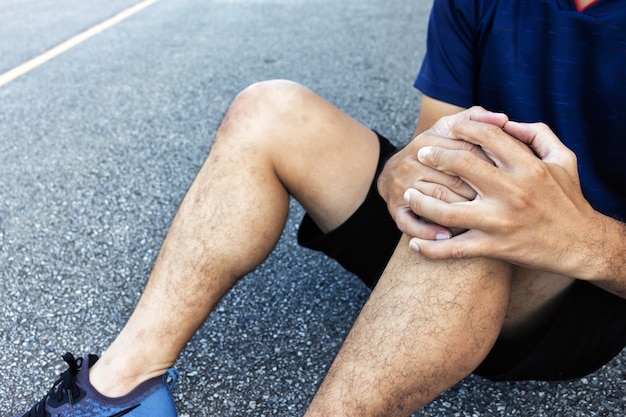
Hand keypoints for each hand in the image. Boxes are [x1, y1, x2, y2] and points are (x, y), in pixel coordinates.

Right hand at [377, 107, 507, 238]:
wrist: (392, 175)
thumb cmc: (432, 151)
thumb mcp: (447, 129)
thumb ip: (474, 119)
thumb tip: (503, 119)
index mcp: (428, 138)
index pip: (467, 149)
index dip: (492, 163)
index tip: (512, 175)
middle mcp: (412, 161)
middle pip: (455, 178)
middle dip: (481, 192)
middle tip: (503, 204)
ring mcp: (402, 187)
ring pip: (438, 202)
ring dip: (461, 215)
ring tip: (484, 223)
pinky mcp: (396, 210)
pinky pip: (413, 224)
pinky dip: (430, 232)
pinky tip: (448, 236)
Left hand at [404, 119, 603, 277]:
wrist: (581, 244)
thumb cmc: (569, 199)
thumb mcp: (563, 159)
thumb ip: (537, 134)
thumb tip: (507, 122)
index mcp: (527, 167)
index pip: (486, 136)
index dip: (462, 128)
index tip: (448, 130)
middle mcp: (512, 192)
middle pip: (461, 166)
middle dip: (435, 156)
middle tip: (420, 154)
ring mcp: (500, 221)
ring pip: (447, 210)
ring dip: (421, 201)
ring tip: (409, 194)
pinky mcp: (494, 247)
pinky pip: (454, 249)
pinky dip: (430, 248)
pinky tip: (415, 243)